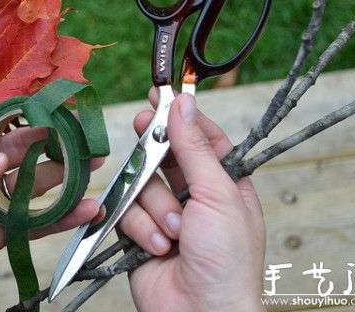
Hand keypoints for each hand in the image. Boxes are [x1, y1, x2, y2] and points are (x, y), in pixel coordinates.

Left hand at [0, 110, 98, 311]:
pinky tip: (84, 209)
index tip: (17, 124)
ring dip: (63, 173)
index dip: (1, 120)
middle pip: (14, 149)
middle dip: (46, 139)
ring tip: (93, 162)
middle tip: (77, 132)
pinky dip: (59, 216)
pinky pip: (32, 221)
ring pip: (31, 182)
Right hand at [119, 92, 265, 311]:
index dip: (181, 117)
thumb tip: (182, 104)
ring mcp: (166, 213)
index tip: (160, 94)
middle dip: (155, 151)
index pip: (202, 137)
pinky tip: (157, 247)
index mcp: (224, 183)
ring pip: (142, 183)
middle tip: (142, 127)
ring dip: (156, 208)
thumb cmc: (227, 259)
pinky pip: (128, 211)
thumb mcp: (218, 194)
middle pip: (165, 154)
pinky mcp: (140, 233)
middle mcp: (194, 195)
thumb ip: (194, 148)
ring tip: (174, 234)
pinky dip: (140, 228)